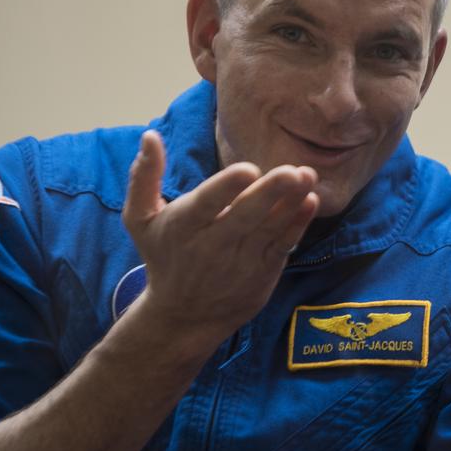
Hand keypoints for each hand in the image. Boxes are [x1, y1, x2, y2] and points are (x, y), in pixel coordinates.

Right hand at [121, 129, 318, 355]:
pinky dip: (297, 225)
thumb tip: (150, 135)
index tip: (247, 170)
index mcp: (183, 227)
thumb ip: (144, 177)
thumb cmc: (164, 256)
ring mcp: (242, 259)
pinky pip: (283, 245)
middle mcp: (213, 245)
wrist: (185, 316)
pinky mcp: (263, 270)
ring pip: (270, 228)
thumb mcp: (141, 220)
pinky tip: (310, 202)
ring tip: (308, 176)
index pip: (206, 205)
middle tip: (292, 172)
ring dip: (291, 202)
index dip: (227, 188)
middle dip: (270, 194)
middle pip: (245, 216)